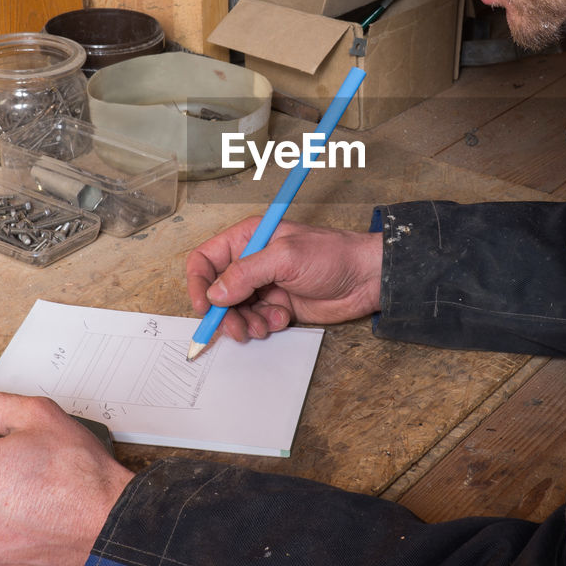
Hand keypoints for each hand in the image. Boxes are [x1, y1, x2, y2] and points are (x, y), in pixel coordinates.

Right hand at [186, 217, 382, 342]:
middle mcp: (252, 261)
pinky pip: (256, 320)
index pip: (206, 259)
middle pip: (217, 291)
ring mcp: (264, 285)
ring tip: (265, 325)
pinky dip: (265, 324)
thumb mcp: (286, 258)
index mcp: (248, 238)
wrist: (366, 278)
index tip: (204, 306)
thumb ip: (247, 273)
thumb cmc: (333, 255)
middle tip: (237, 327)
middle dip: (223, 313)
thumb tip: (216, 292)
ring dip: (245, 323)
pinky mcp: (277, 304)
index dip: (199, 283)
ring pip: (235, 311)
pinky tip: (283, 318)